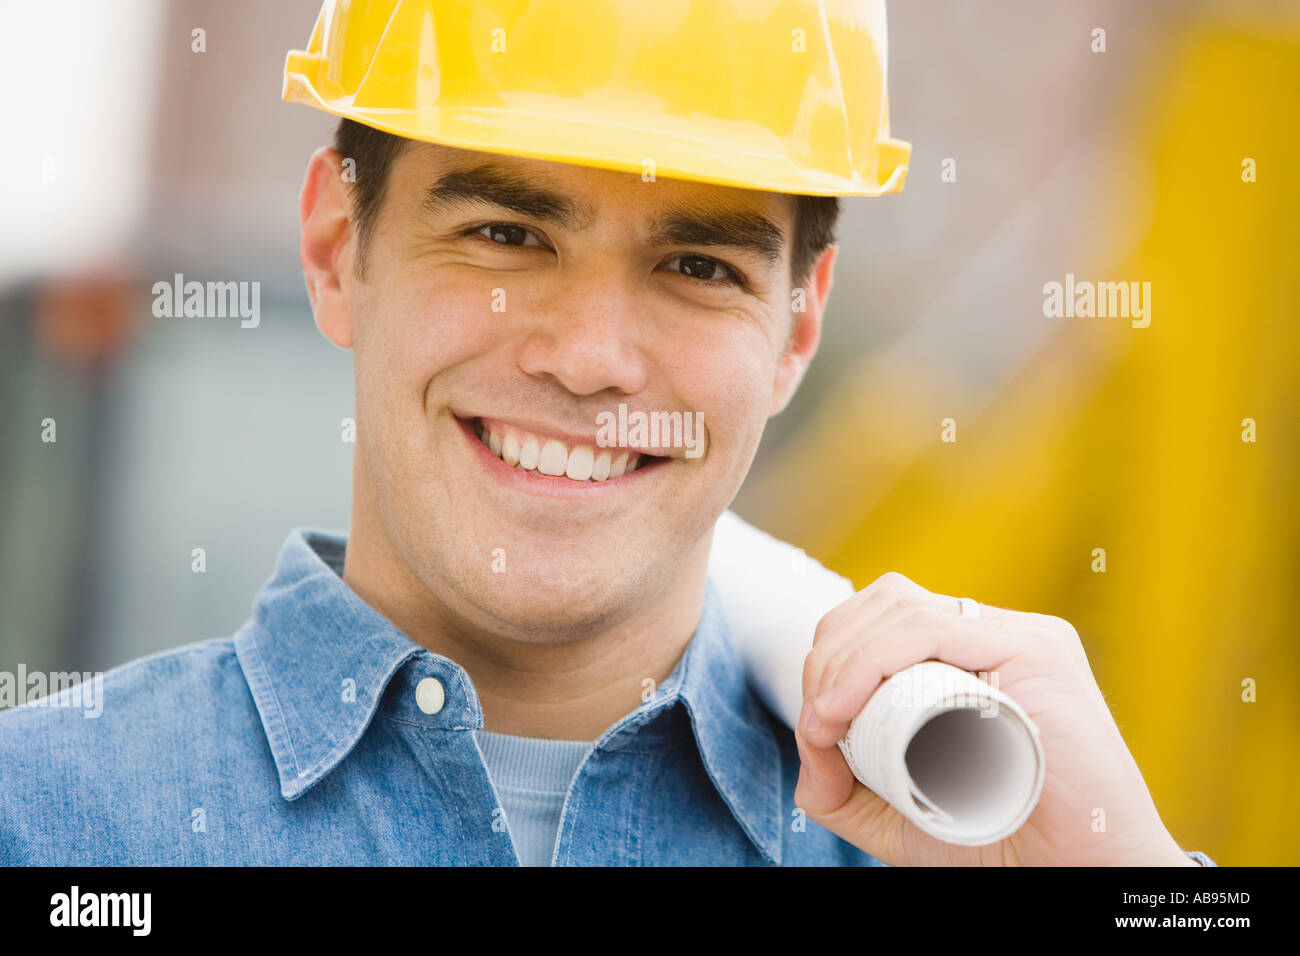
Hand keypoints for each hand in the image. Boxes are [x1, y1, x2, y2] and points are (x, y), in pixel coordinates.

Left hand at [793, 572, 1195, 865]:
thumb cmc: (1002, 844)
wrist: (1081, 876)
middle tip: (816, 724)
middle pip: (884, 602)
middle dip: (829, 656)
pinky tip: (845, 707)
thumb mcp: (898, 817)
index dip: (832, 658)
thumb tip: (808, 745)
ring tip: (825, 720)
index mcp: (971, 654)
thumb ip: (844, 788)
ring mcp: (1019, 635)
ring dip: (842, 661)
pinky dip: (871, 661)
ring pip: (900, 608)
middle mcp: (996, 632)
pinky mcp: (1036, 650)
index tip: (815, 727)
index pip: (883, 617)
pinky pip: (933, 629)